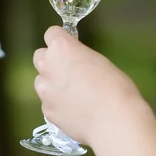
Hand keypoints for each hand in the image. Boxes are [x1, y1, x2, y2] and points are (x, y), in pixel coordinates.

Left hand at [33, 26, 140, 144]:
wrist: (113, 121)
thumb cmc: (115, 87)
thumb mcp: (100, 61)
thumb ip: (80, 58)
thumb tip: (75, 63)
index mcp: (61, 48)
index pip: (51, 33)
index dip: (62, 40)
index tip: (70, 48)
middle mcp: (47, 66)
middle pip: (40, 56)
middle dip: (51, 61)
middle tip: (69, 71)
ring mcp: (44, 90)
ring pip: (42, 81)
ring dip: (52, 84)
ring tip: (73, 95)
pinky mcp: (46, 110)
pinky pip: (49, 103)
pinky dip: (58, 105)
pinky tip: (75, 112)